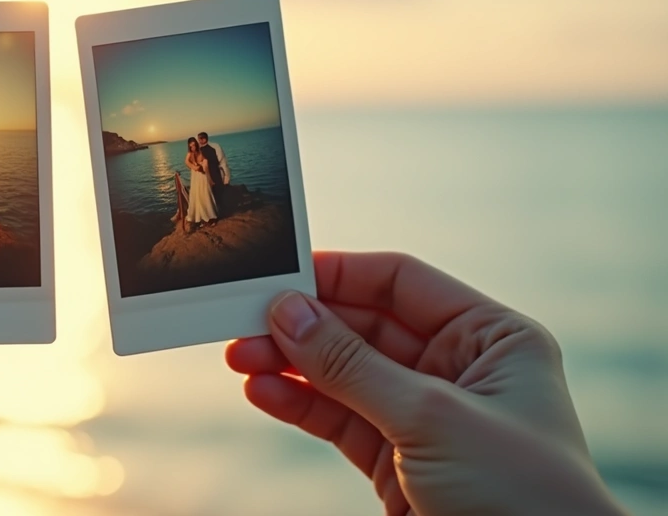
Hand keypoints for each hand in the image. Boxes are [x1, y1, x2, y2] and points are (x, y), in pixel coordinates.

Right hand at [226, 252, 626, 515]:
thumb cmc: (525, 496)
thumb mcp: (434, 417)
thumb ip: (353, 364)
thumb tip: (290, 313)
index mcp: (490, 338)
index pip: (401, 284)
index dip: (341, 275)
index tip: (282, 274)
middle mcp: (458, 369)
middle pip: (362, 327)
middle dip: (304, 326)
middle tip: (247, 322)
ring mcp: (424, 416)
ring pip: (342, 374)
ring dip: (291, 364)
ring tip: (242, 357)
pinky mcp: (397, 461)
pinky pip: (338, 419)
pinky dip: (299, 405)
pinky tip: (263, 392)